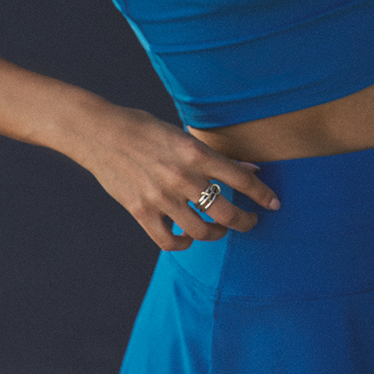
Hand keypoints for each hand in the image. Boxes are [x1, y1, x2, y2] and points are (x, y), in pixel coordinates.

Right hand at [72, 104, 281, 250]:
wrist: (99, 133)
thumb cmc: (144, 129)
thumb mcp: (183, 136)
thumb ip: (216, 157)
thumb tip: (250, 170)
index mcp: (196, 153)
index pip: (243, 180)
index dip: (264, 195)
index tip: (274, 204)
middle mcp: (182, 177)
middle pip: (227, 213)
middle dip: (245, 222)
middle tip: (249, 222)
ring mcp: (160, 197)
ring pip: (201, 230)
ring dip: (215, 234)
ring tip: (216, 229)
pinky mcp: (140, 210)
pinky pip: (168, 240)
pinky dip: (182, 243)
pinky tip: (186, 238)